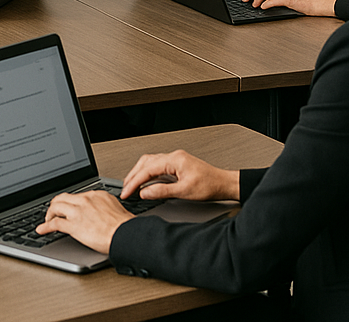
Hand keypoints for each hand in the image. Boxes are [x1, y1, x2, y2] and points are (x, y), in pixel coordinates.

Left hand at [35, 190, 131, 253]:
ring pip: (56, 207)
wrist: (125, 234)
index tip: (67, 207)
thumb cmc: (123, 225)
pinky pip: (55, 223)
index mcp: (95, 194)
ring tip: (47, 220)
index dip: (69, 202)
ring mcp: (78, 211)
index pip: (76, 195)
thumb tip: (102, 211)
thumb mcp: (114, 208)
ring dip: (49, 214)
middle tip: (53, 211)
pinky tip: (42, 229)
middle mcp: (85, 200)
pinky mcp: (74, 225)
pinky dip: (45, 226)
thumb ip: (104, 206)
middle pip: (63, 197)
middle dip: (55, 204)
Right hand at [120, 150, 239, 202]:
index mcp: (174, 159)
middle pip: (146, 162)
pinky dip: (147, 173)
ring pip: (150, 162)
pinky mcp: (177, 164)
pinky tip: (145, 182)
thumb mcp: (184, 192)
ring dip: (139, 173)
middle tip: (125, 189)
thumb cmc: (210, 186)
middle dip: (133, 176)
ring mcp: (175, 159)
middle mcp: (173, 156)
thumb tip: (145, 192)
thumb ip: (162, 191)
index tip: (126, 192)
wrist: (223, 184)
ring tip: (131, 186)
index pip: (148, 169)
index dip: (134, 182)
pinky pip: (157, 165)